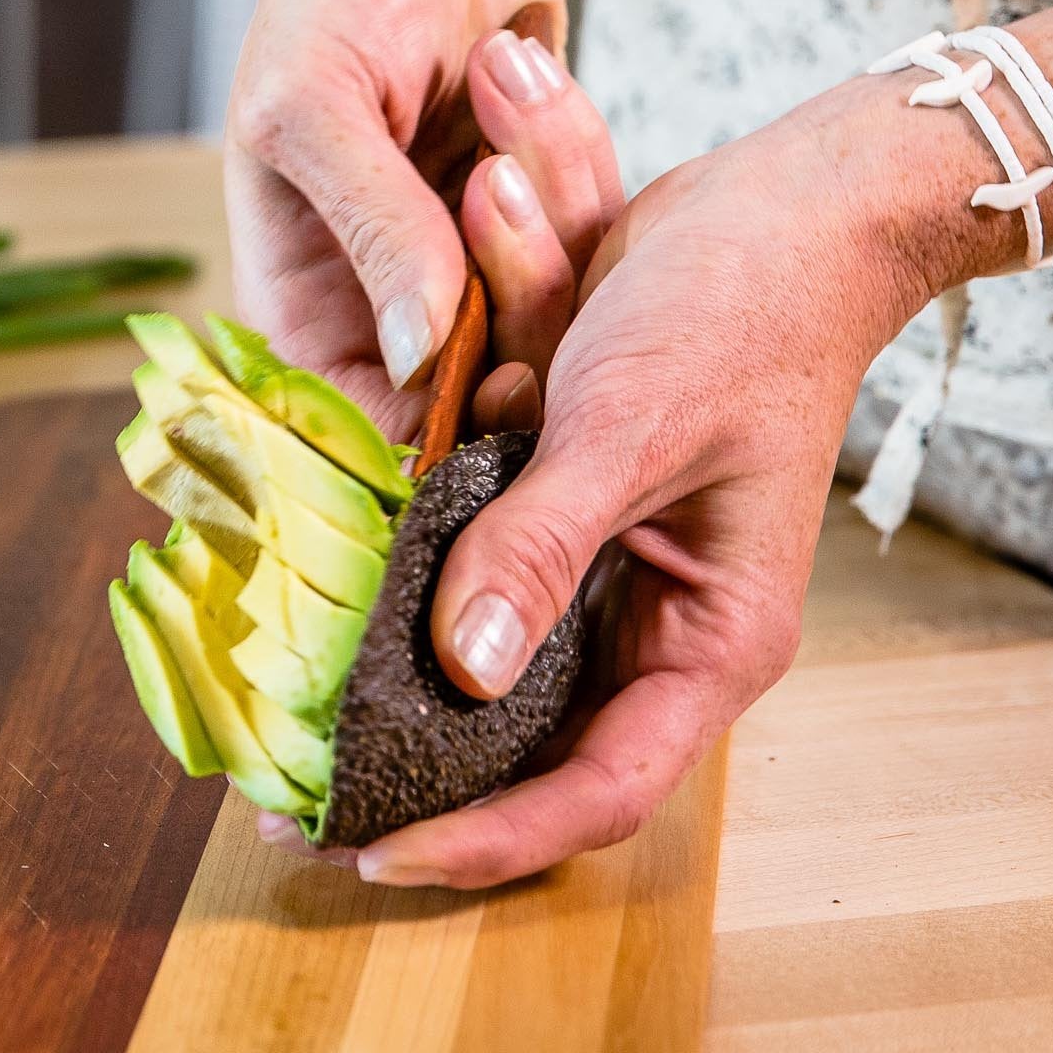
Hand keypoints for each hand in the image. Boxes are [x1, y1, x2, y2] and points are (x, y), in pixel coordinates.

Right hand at [225, 0, 564, 438]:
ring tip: (503, 96)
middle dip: (513, 325)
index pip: (355, 421)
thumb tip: (419, 356)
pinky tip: (526, 81)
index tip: (497, 398)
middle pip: (468, 390)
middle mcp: (387, 298)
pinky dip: (582, 177)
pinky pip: (593, 251)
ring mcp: (470, 262)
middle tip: (521, 230)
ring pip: (545, 321)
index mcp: (304, 295)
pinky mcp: (541, 221)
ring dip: (550, 221)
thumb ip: (372, 229)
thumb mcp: (318, 104)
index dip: (424, 435)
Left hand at [344, 77, 945, 888]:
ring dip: (390, 694)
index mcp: (707, 639)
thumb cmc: (737, 311)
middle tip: (289, 807)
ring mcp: (600, 567)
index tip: (375, 852)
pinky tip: (311, 607)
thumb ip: (543, 542)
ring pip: (481, 664)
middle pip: (524, 748)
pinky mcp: (551, 505)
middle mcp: (652, 623)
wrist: (773, 200)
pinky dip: (402, 577)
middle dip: (412, 780)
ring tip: (278, 734)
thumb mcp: (630, 426)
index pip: (598, 788)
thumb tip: (464, 664)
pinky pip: (468, 561)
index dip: (489, 835)